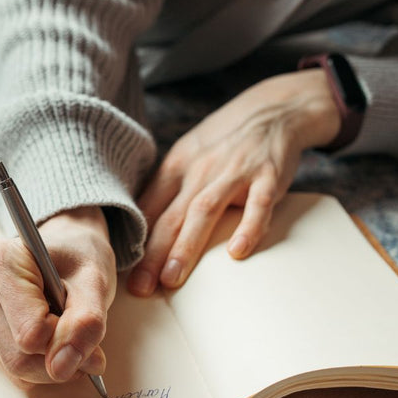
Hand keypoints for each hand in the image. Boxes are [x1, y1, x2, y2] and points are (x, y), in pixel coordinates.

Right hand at [0, 206, 115, 387]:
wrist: (65, 249)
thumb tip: (62, 367)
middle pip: (18, 357)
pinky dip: (38, 366)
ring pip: (14, 368)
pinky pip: (10, 369)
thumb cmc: (76, 257)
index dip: (65, 338)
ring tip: (67, 334)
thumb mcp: (95, 280)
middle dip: (60, 360)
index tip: (82, 322)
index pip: (30, 332)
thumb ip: (86, 322)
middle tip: (88, 344)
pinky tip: (49, 340)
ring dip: (51, 365)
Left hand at [128, 69, 340, 295]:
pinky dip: (248, 228)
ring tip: (172, 279)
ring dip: (186, 246)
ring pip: (204, 211)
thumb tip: (141, 227)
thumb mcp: (188, 155)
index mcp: (177, 165)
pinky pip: (257, 205)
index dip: (136, 243)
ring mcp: (234, 172)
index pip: (150, 209)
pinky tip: (237, 253)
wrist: (273, 109)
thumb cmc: (224, 140)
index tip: (124, 274)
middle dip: (152, 254)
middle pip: (171, 215)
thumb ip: (168, 188)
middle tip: (140, 288)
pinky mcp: (267, 176)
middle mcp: (200, 169)